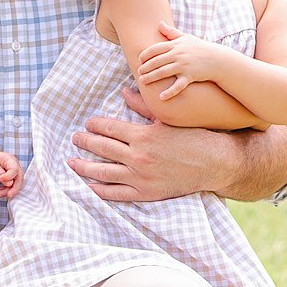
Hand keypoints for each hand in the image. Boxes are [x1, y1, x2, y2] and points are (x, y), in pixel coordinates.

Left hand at [0, 147, 23, 198]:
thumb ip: (0, 174)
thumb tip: (10, 184)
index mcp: (10, 160)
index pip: (15, 169)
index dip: (10, 176)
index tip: (1, 179)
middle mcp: (15, 165)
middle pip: (19, 178)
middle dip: (15, 188)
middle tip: (8, 195)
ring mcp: (15, 171)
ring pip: (17, 183)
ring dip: (10, 190)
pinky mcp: (12, 176)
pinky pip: (13, 184)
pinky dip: (8, 189)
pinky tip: (0, 192)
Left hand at [68, 86, 235, 202]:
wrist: (214, 162)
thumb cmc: (193, 137)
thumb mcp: (167, 118)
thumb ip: (142, 106)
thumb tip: (124, 92)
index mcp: (143, 135)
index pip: (109, 128)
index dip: (94, 125)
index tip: (87, 124)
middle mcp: (138, 156)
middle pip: (102, 148)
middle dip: (85, 142)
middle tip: (74, 139)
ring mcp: (141, 177)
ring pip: (103, 172)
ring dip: (84, 166)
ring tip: (72, 162)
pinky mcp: (146, 193)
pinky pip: (116, 193)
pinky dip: (100, 190)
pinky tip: (90, 185)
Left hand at [136, 24, 234, 100]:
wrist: (217, 59)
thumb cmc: (200, 48)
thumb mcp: (186, 37)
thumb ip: (171, 32)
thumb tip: (159, 23)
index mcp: (176, 45)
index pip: (156, 48)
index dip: (146, 54)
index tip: (139, 59)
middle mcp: (178, 55)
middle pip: (157, 61)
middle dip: (146, 67)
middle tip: (138, 72)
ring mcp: (184, 66)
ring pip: (163, 72)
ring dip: (151, 77)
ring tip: (143, 81)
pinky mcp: (190, 76)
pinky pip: (178, 85)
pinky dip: (170, 92)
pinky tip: (161, 97)